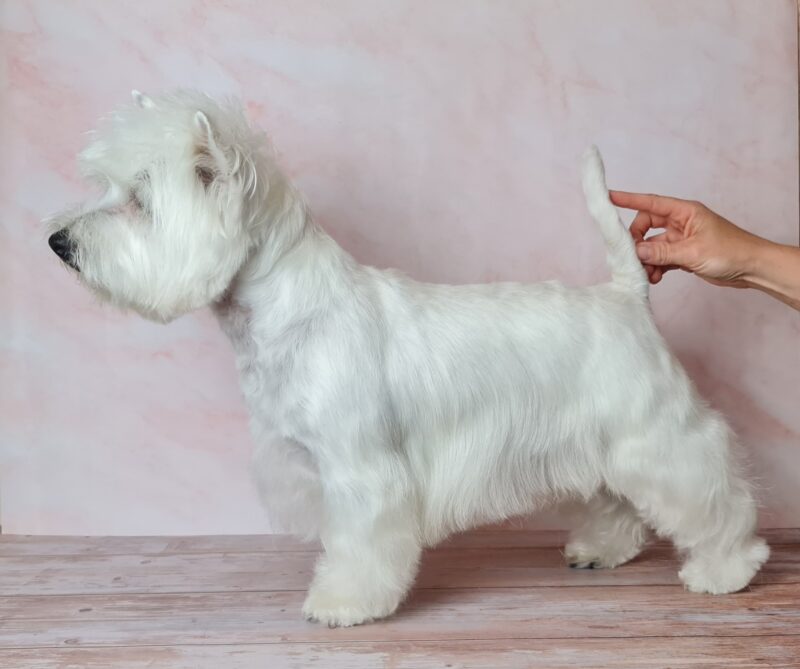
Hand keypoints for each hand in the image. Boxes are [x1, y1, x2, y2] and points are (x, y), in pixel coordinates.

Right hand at [609, 191, 766, 286]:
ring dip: (647, 260)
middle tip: (634, 258)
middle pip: (646, 226)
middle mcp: (680, 222)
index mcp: (685, 212)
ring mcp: (681, 239)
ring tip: (647, 275)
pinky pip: (661, 258)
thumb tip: (636, 252)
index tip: (609, 197)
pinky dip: (655, 267)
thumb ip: (662, 252)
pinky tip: (655, 278)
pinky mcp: (683, 254)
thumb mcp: (693, 252)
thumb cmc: (732, 251)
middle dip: (637, 242)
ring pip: (652, 246)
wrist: (752, 268)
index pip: (650, 203)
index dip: (628, 200)